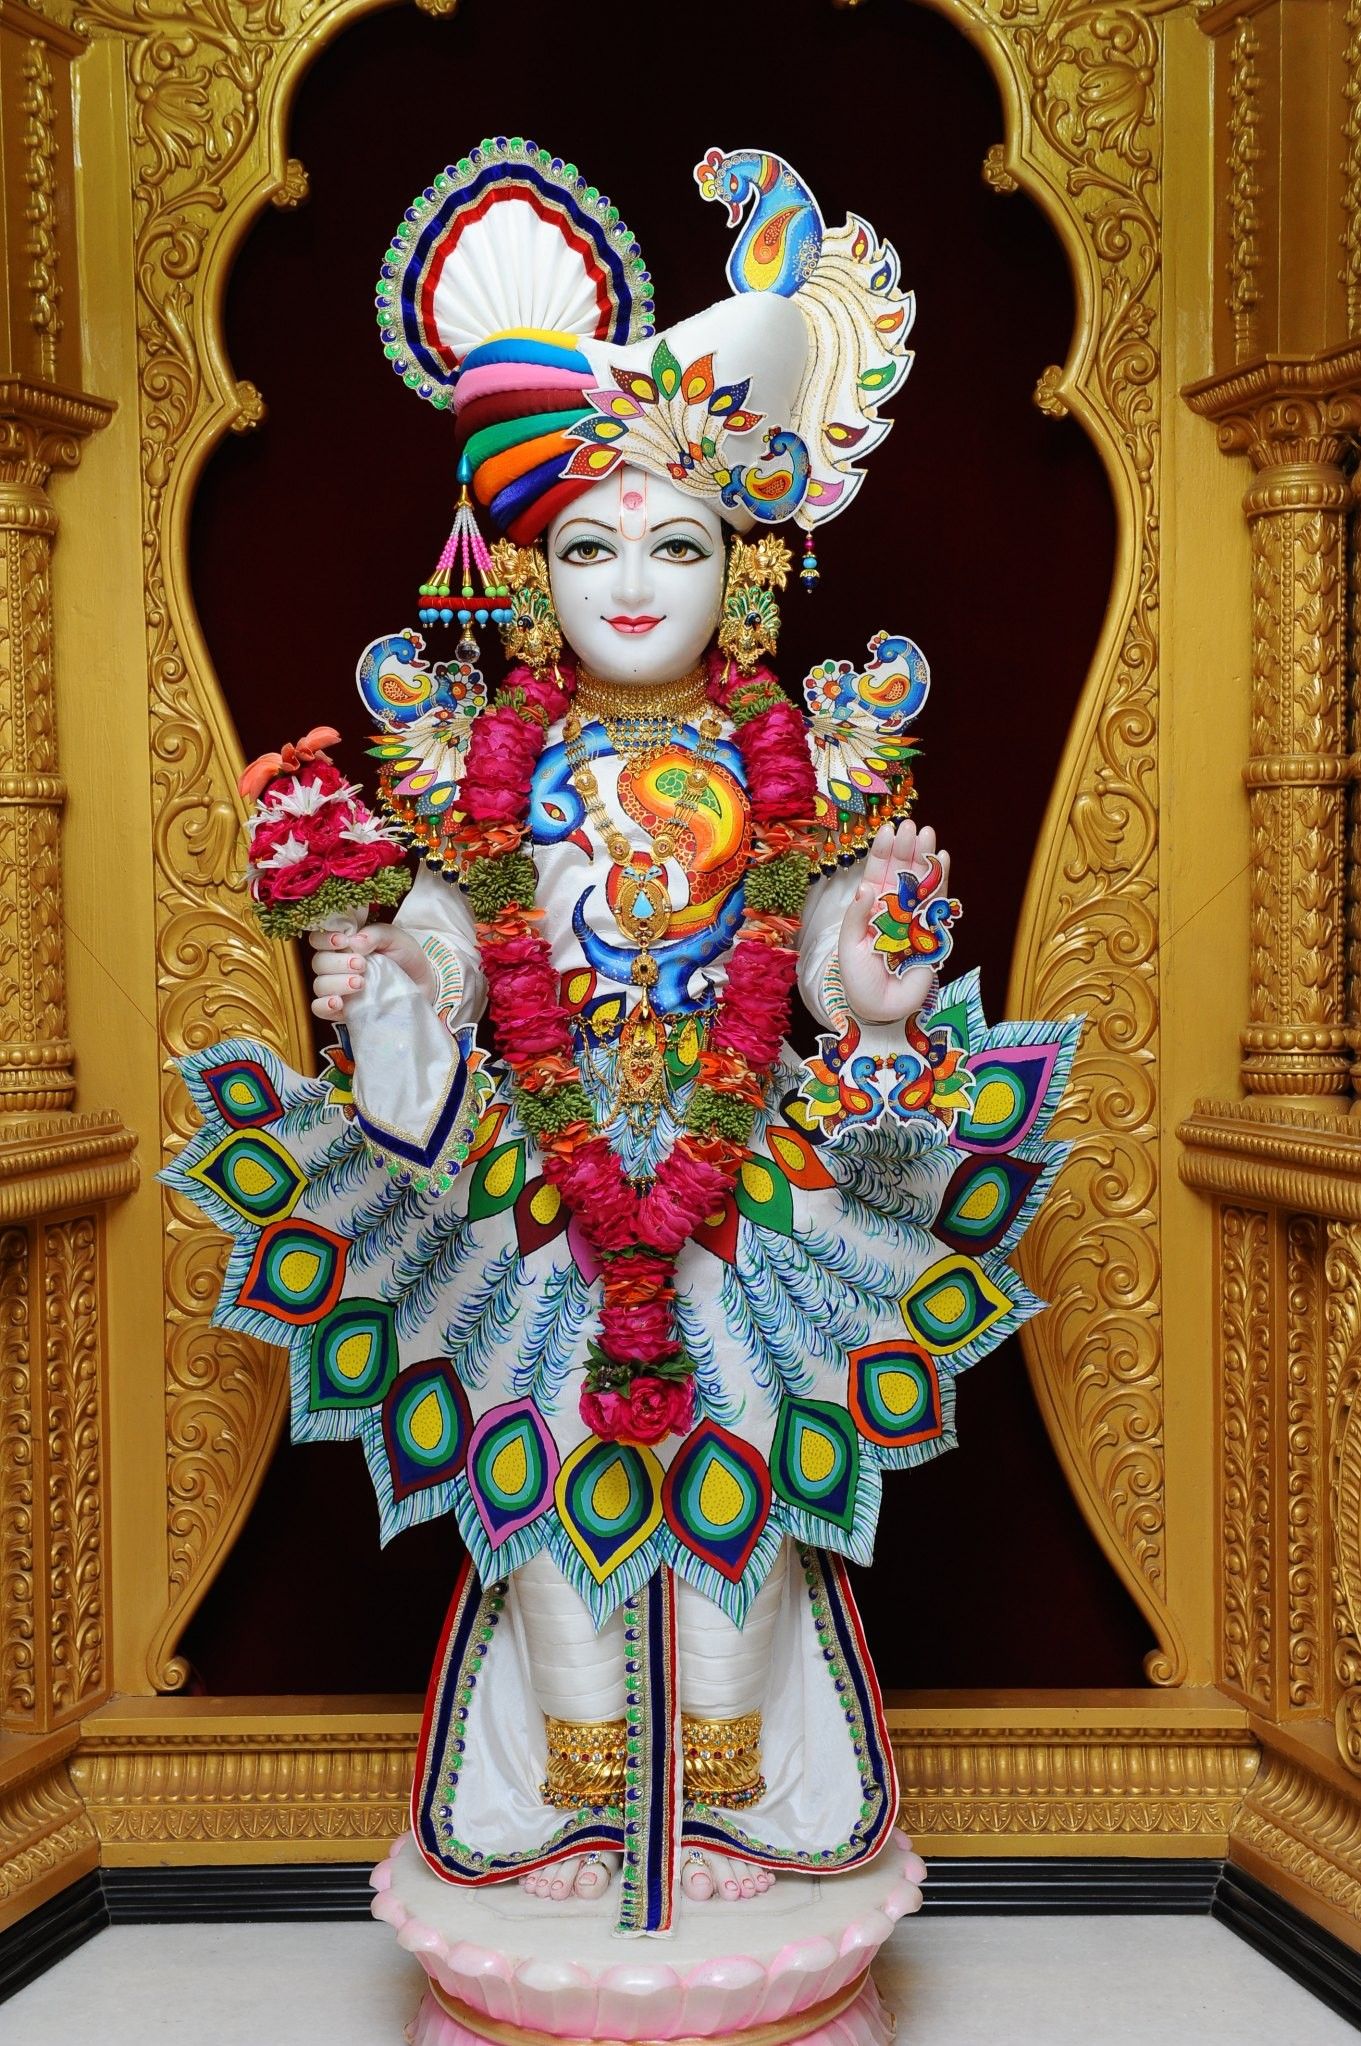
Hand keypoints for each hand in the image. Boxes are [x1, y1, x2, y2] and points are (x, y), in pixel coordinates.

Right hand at [309, 917, 436, 1022]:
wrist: (423, 984)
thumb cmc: (405, 956)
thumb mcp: (395, 938)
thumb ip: (375, 934)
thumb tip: (354, 941)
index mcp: (344, 944)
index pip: (318, 939)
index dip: (325, 939)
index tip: (342, 941)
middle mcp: (336, 966)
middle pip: (319, 963)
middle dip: (338, 963)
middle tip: (362, 965)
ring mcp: (338, 988)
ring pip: (319, 985)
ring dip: (336, 983)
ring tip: (360, 983)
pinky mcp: (342, 1009)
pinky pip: (319, 1009)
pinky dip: (324, 1005)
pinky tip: (338, 1003)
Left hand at [837, 820, 951, 1026]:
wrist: (879, 1008)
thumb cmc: (858, 978)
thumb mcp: (848, 946)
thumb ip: (857, 917)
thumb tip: (865, 888)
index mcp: (871, 910)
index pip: (877, 875)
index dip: (883, 854)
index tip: (888, 831)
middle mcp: (894, 910)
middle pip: (901, 873)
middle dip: (906, 849)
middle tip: (911, 826)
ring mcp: (914, 919)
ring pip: (921, 883)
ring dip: (924, 859)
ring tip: (928, 834)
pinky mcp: (932, 932)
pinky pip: (937, 903)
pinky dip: (940, 881)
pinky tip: (943, 860)